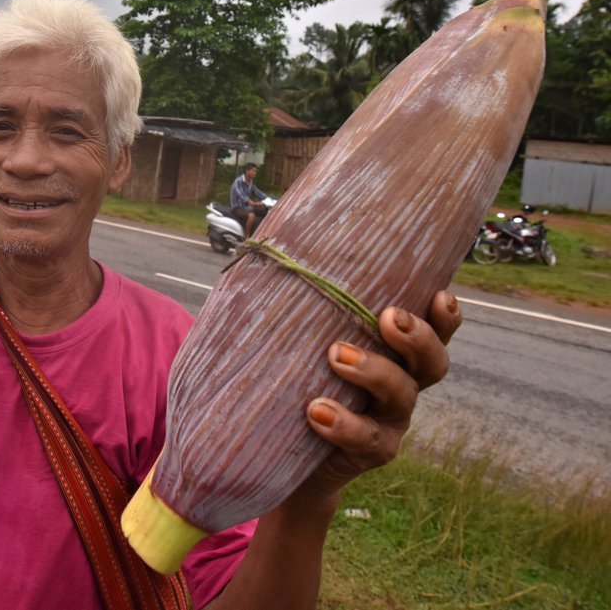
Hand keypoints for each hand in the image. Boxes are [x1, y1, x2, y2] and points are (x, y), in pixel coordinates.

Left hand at [293, 290, 459, 503]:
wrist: (280, 454)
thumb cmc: (290, 380)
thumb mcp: (300, 343)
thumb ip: (299, 308)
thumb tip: (260, 250)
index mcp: (393, 353)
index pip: (432, 331)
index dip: (444, 316)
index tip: (439, 294)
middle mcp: (401, 384)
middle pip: (431, 361)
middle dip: (417, 337)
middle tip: (390, 317)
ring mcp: (389, 420)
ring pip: (401, 394)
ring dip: (375, 371)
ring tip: (336, 355)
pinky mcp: (370, 451)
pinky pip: (368, 439)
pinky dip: (345, 424)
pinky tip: (318, 411)